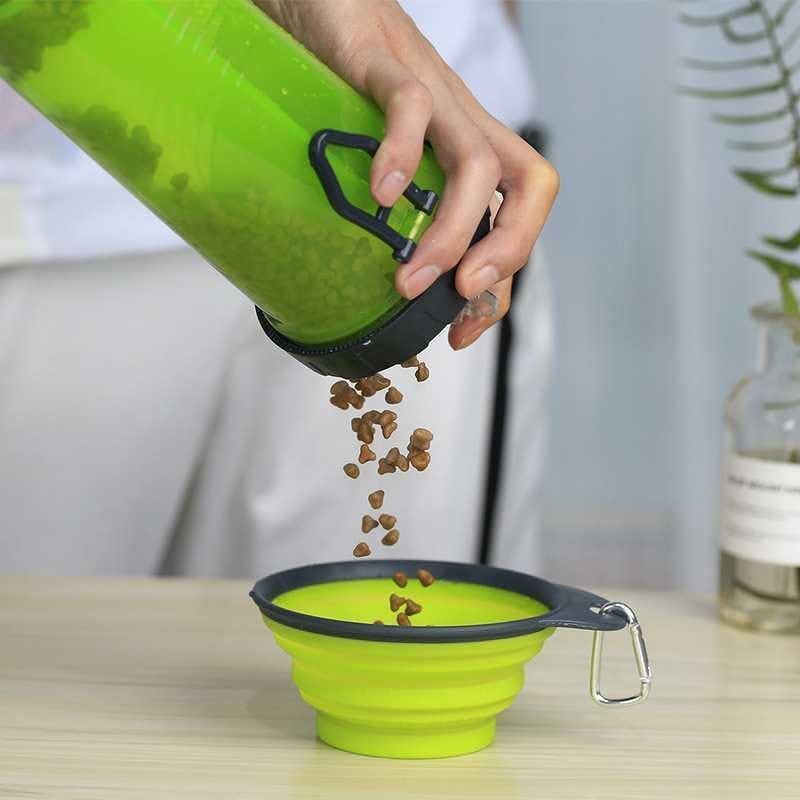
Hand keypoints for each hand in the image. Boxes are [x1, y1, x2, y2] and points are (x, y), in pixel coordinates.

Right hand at [257, 0, 558, 348]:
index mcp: (470, 151)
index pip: (518, 221)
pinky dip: (402, 156)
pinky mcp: (387, 65)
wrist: (324, 3)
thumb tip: (384, 279)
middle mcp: (465, 126)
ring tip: (408, 279)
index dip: (502, 286)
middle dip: (506, 254)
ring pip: (479, 164)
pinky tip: (380, 194)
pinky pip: (412, 109)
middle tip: (457, 299)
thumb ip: (395, 210)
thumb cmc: (351, 87)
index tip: (463, 334)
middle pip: (530, 186)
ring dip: (450, 233)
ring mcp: (434, 95)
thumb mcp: (384, 162)